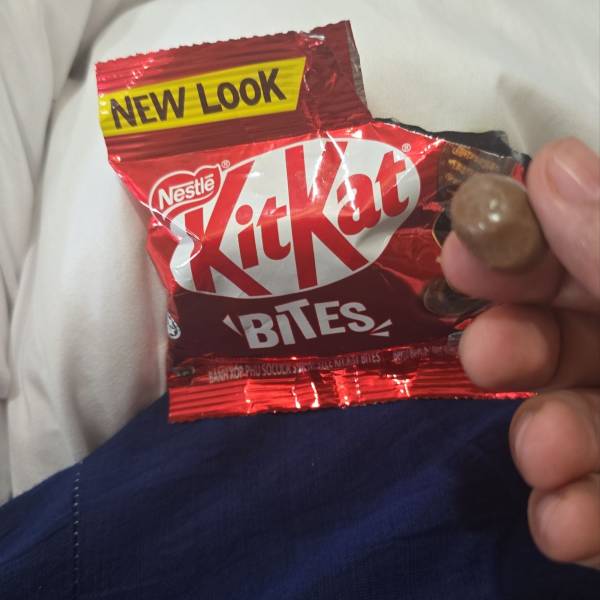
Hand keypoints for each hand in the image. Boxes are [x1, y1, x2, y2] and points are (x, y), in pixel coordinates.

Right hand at [441, 137, 599, 567]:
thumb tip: (551, 161)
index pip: (582, 246)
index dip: (526, 243)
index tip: (459, 250)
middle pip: (569, 332)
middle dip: (518, 344)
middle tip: (485, 356)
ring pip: (573, 420)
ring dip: (546, 438)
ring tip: (543, 459)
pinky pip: (589, 497)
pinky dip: (569, 512)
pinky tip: (562, 523)